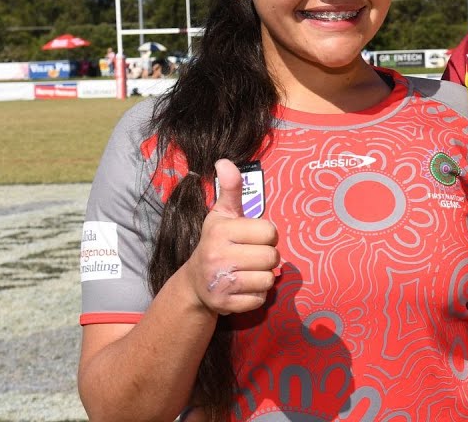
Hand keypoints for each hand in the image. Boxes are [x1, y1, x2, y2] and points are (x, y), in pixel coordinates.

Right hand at [187, 159, 279, 314]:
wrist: (195, 283)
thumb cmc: (217, 243)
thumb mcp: (222, 215)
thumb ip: (230, 189)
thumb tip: (225, 162)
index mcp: (220, 231)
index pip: (269, 232)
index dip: (266, 235)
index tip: (252, 237)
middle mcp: (217, 257)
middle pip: (272, 257)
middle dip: (267, 257)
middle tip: (251, 256)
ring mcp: (221, 283)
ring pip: (269, 279)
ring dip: (264, 277)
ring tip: (248, 271)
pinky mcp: (225, 305)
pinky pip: (260, 300)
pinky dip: (256, 295)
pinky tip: (242, 288)